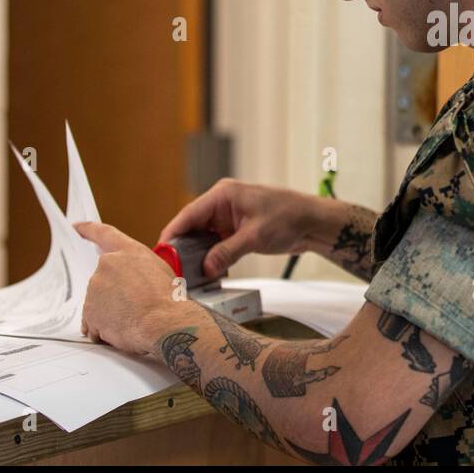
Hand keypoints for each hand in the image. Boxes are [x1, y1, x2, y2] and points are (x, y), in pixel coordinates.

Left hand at [75, 221, 193, 355]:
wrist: (163, 322)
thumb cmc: (169, 299)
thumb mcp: (160, 270)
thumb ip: (139, 267)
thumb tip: (134, 277)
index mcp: (127, 252)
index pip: (103, 234)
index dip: (89, 230)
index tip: (77, 227)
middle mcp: (107, 266)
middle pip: (103, 278)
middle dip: (114, 293)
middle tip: (134, 305)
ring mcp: (95, 289)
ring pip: (99, 302)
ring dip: (110, 313)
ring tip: (132, 319)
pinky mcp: (89, 312)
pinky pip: (93, 323)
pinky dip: (103, 329)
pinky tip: (121, 329)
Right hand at [158, 178, 319, 278]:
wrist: (313, 222)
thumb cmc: (289, 218)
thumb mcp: (255, 237)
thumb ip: (227, 252)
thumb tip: (205, 268)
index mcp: (223, 195)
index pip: (188, 215)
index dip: (172, 235)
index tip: (160, 254)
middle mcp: (222, 204)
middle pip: (192, 228)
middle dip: (183, 249)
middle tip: (173, 272)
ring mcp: (228, 217)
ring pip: (202, 238)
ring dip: (197, 256)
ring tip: (188, 277)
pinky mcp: (236, 230)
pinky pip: (215, 244)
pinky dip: (211, 257)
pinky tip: (208, 274)